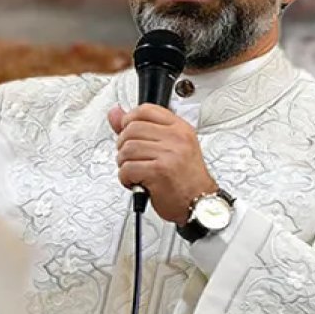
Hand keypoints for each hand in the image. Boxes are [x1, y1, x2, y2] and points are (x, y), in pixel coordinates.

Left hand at [108, 104, 217, 224]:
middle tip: (134, 159)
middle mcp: (176, 138)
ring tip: (137, 172)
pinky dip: (126, 179)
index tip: (129, 134)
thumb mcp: (168, 146)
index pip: (145, 110)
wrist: (199, 203)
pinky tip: (137, 182)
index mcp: (179, 128)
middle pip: (131, 129)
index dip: (129, 121)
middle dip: (124, 147)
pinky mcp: (159, 171)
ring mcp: (169, 154)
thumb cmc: (185, 178)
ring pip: (126, 149)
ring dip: (125, 164)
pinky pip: (127, 168)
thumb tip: (115, 112)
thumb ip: (139, 127)